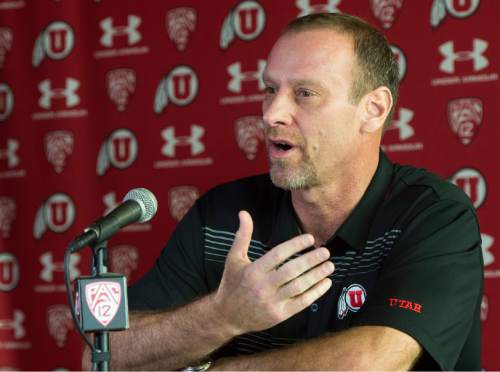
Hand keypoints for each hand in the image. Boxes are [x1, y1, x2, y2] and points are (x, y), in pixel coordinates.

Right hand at [213, 210, 333, 336]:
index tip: (310, 238)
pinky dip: (316, 293)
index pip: (278, 255)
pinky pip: (301, 303)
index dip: (295, 245)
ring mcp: (272, 302)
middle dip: (311, 260)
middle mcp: (263, 286)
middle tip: (325, 251)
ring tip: (329, 265)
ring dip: (317, 275)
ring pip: (299, 286)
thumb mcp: (234, 258)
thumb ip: (242, 235)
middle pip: (292, 270)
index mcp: (253, 271)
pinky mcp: (279, 315)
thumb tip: (244, 213)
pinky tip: (325, 283)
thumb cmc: (231, 283)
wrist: (227, 316)